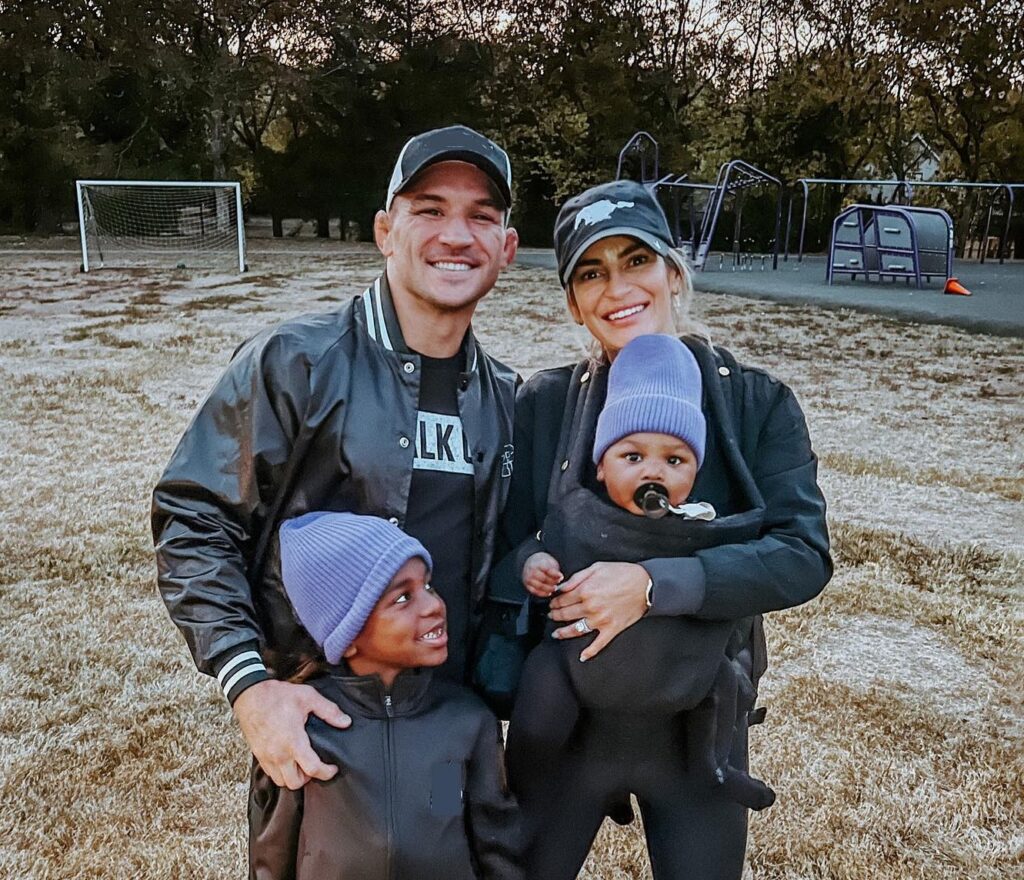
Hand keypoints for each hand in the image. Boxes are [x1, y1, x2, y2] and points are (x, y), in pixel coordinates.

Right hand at [233, 678, 350, 789]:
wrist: (250, 695)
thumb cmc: (277, 695)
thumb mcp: (308, 697)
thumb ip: (329, 710)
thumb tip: (345, 722)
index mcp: (293, 742)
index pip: (312, 769)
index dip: (327, 772)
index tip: (333, 768)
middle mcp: (279, 754)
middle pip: (295, 783)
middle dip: (309, 778)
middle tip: (316, 765)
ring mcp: (266, 757)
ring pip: (281, 781)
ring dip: (293, 777)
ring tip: (302, 763)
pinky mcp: (258, 755)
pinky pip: (270, 774)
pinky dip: (281, 772)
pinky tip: (288, 759)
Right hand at [522, 551, 562, 596]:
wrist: (530, 563)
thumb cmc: (543, 564)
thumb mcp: (549, 562)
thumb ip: (554, 569)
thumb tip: (560, 577)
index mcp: (537, 563)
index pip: (547, 569)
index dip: (555, 574)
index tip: (561, 576)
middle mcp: (531, 570)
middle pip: (544, 578)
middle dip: (553, 581)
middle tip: (558, 582)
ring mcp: (528, 578)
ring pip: (540, 586)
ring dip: (549, 588)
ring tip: (554, 588)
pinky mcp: (527, 585)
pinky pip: (535, 592)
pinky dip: (543, 593)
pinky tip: (549, 592)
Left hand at [548, 562, 649, 660]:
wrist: (645, 584)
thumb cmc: (622, 573)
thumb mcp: (596, 567)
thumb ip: (576, 578)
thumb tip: (561, 587)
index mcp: (585, 591)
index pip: (562, 599)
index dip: (554, 601)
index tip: (552, 602)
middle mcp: (590, 607)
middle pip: (566, 614)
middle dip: (555, 615)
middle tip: (551, 615)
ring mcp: (601, 620)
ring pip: (576, 630)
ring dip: (563, 633)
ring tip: (556, 634)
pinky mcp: (612, 629)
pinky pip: (598, 644)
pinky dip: (590, 652)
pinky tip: (582, 657)